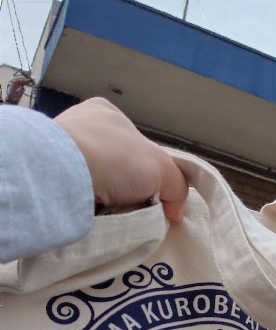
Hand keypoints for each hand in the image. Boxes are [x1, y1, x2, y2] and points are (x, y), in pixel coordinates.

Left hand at [55, 97, 188, 221]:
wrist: (60, 174)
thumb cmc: (113, 158)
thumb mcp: (161, 167)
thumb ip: (177, 184)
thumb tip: (175, 210)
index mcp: (107, 113)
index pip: (137, 145)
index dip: (149, 171)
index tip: (151, 192)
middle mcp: (81, 126)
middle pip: (117, 166)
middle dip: (126, 188)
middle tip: (132, 207)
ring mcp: (59, 148)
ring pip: (96, 181)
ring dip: (105, 199)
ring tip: (110, 215)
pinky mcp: (44, 171)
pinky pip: (74, 193)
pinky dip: (85, 207)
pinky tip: (90, 215)